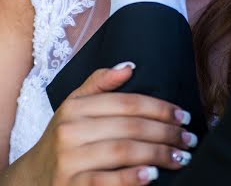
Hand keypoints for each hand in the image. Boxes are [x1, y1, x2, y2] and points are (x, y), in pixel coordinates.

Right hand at [25, 64, 196, 185]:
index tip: (183, 115)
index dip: (160, 108)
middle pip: (130, 127)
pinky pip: (106, 182)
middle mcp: (72, 131)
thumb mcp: (73, 106)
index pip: (127, 102)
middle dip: (166, 133)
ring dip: (158, 155)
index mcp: (76, 107)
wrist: (31, 179)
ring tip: (180, 157)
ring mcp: (70, 161)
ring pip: (124, 152)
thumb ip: (99, 83)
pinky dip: (131, 179)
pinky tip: (151, 176)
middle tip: (189, 139)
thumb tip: (129, 65)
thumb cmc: (61, 139)